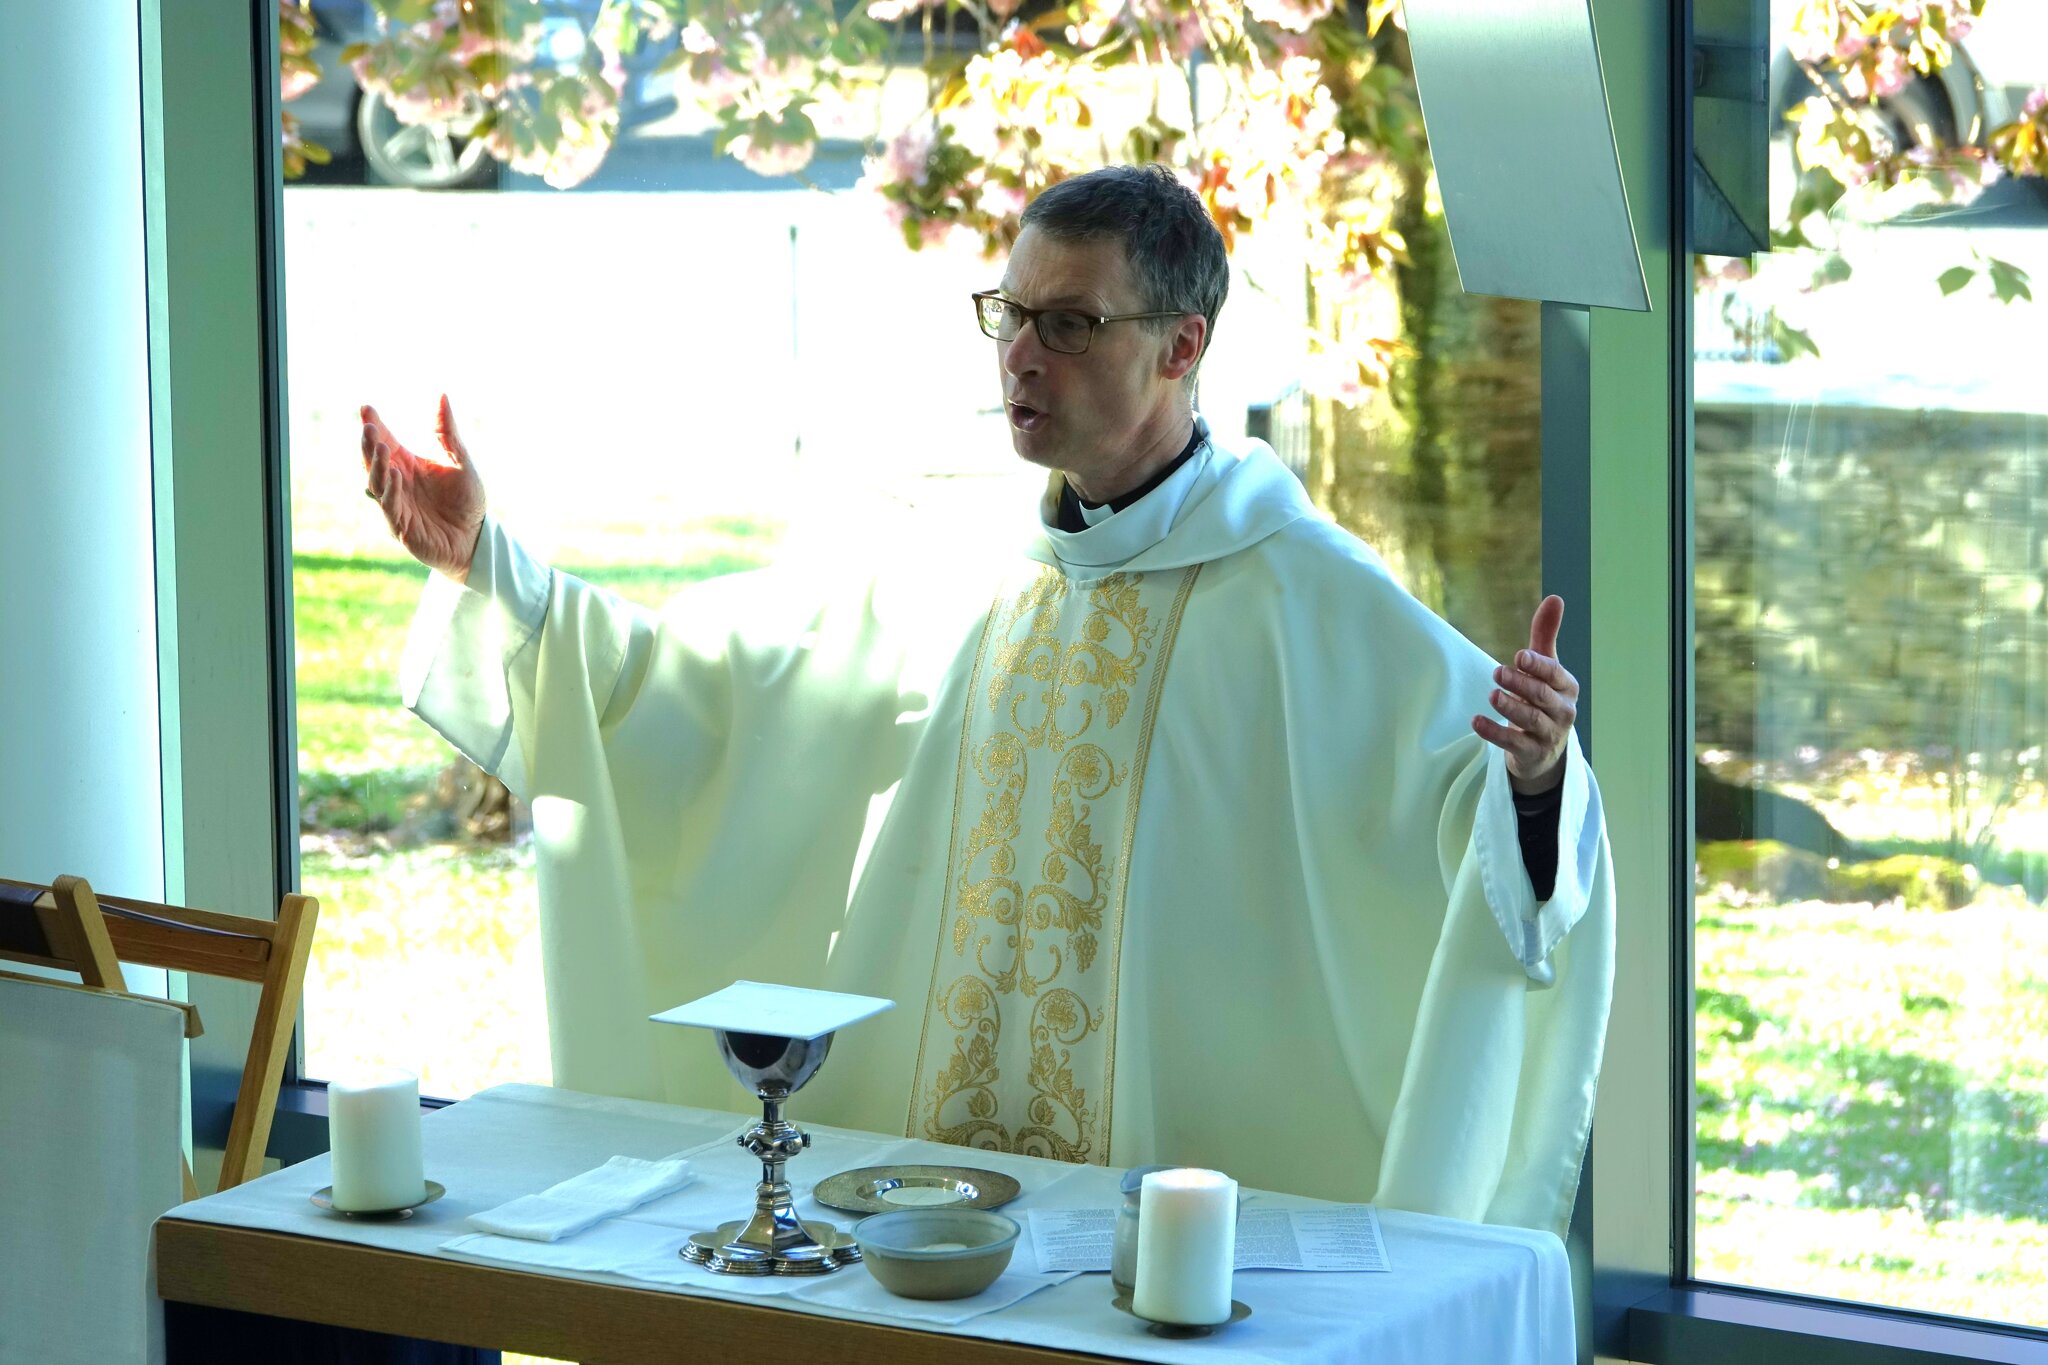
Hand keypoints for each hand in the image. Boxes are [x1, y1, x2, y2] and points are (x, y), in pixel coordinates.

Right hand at [361, 394, 485, 582]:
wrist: (476, 538)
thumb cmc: (467, 501)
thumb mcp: (460, 461)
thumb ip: (447, 432)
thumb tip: (442, 395)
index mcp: (407, 465)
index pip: (385, 441)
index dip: (374, 425)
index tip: (366, 407)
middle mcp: (397, 483)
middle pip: (375, 461)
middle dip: (370, 444)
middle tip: (369, 427)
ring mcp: (397, 504)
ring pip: (378, 483)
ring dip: (378, 465)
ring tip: (382, 447)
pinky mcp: (402, 526)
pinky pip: (391, 507)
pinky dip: (391, 491)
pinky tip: (395, 475)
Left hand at [1472, 595, 1578, 793]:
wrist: (1544, 749)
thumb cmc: (1543, 699)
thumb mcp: (1545, 668)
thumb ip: (1545, 635)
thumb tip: (1555, 598)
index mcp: (1566, 687)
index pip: (1555, 674)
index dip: (1538, 666)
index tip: (1519, 656)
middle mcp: (1563, 711)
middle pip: (1542, 697)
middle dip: (1521, 684)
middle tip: (1497, 672)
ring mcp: (1549, 734)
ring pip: (1530, 720)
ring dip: (1510, 708)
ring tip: (1492, 696)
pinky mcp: (1532, 753)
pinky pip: (1513, 743)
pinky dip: (1494, 732)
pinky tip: (1476, 721)